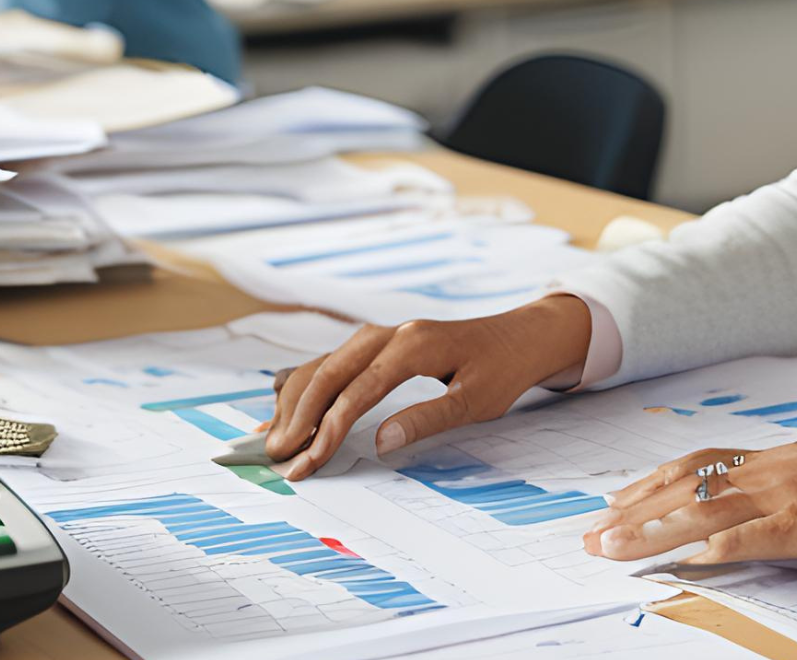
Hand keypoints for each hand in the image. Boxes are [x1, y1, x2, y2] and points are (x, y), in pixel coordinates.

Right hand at [262, 294, 592, 479]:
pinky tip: (288, 410)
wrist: (522, 335)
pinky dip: (309, 387)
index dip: (328, 430)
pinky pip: (335, 362)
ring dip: (296, 402)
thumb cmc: (504, 369)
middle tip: (277, 456)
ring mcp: (383, 335)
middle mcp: (390, 334)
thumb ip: (428, 417)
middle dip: (299, 416)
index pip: (357, 392)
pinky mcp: (381, 343)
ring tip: (274, 441)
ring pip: (325, 364)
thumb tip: (381, 442)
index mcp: (414, 346)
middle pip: (328, 372)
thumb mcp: (477, 400)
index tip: (307, 464)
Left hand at [582, 438, 796, 565]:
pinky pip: (746, 537)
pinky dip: (707, 550)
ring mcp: (786, 495)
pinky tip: (678, 562)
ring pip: (701, 511)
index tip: (616, 498)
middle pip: (685, 486)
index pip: (699, 465)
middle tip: (591, 531)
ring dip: (649, 530)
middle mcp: (772, 468)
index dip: (652, 482)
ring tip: (610, 547)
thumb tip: (759, 508)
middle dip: (631, 509)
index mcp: (778, 457)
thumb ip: (789, 488)